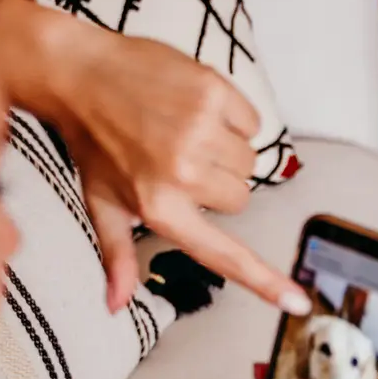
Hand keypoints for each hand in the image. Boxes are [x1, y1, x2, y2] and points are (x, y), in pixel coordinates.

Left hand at [0, 0, 310, 315]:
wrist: (79, 73)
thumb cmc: (92, 143)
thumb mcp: (101, 204)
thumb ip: (118, 256)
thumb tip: (116, 305)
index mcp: (160, 207)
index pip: (223, 254)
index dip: (265, 281)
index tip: (298, 303)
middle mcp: (184, 173)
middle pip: (240, 198)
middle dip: (220, 184)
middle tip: (181, 162)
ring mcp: (201, 130)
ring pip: (249, 160)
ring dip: (227, 150)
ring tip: (186, 132)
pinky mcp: (214, 92)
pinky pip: (251, 122)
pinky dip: (233, 117)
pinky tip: (197, 109)